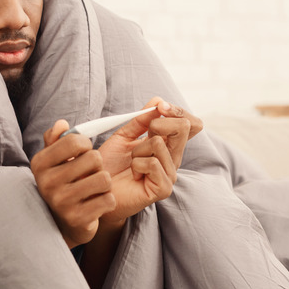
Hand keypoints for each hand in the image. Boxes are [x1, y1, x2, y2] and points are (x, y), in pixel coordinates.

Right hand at [31, 120, 116, 247]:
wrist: (61, 223)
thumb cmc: (61, 183)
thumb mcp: (54, 160)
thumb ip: (56, 139)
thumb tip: (61, 124)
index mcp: (40, 163)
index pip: (74, 140)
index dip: (86, 144)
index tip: (83, 153)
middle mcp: (47, 183)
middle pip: (94, 158)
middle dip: (98, 165)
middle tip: (88, 174)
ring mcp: (61, 202)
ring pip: (104, 179)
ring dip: (104, 183)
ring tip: (93, 188)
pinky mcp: (77, 219)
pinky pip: (109, 200)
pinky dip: (108, 200)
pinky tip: (96, 203)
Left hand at [97, 98, 202, 223]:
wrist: (98, 187)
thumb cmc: (111, 164)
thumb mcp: (125, 135)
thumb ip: (142, 119)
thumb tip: (159, 101)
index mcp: (168, 144)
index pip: (190, 123)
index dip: (178, 111)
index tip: (160, 107)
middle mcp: (174, 158)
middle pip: (184, 127)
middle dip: (158, 123)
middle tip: (144, 135)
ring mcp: (170, 174)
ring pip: (159, 144)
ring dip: (138, 149)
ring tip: (132, 162)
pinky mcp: (164, 188)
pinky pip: (153, 163)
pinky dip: (137, 164)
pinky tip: (134, 174)